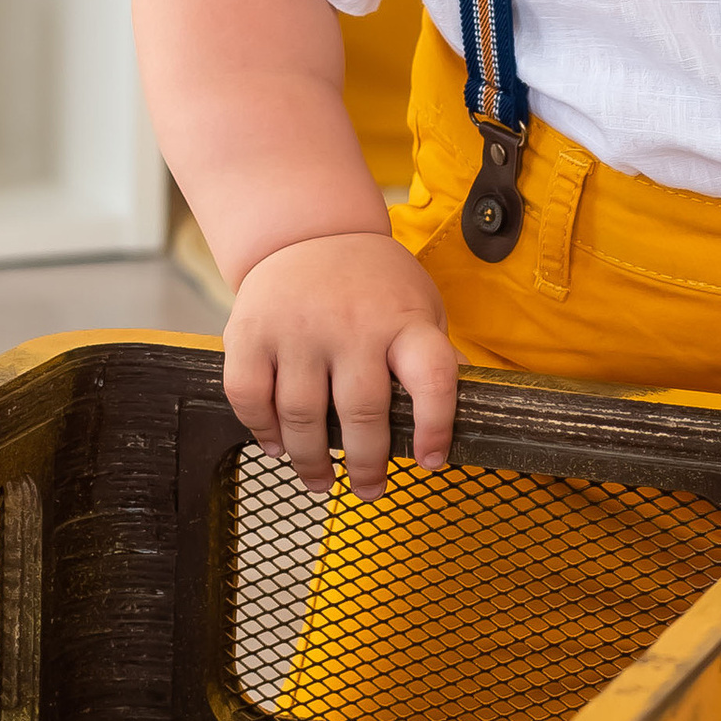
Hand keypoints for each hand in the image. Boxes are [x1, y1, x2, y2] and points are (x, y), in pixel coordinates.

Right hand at [223, 231, 459, 499]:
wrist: (305, 230)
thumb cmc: (372, 283)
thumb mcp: (419, 305)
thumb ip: (434, 355)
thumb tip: (470, 413)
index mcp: (403, 320)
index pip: (432, 377)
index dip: (436, 426)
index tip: (431, 462)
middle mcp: (352, 324)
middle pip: (361, 412)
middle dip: (367, 464)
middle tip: (370, 489)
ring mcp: (297, 329)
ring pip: (303, 415)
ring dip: (312, 460)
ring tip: (322, 481)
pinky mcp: (250, 333)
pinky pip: (249, 397)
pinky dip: (263, 431)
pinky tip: (278, 447)